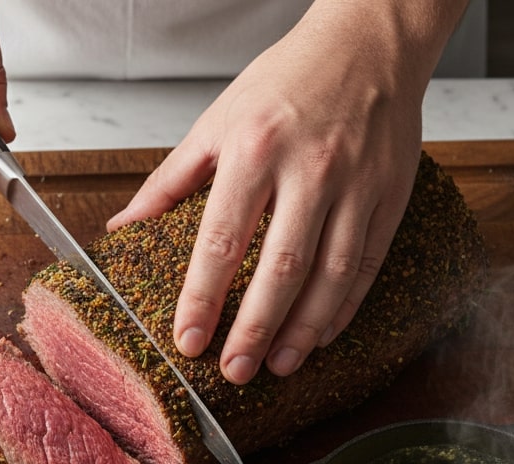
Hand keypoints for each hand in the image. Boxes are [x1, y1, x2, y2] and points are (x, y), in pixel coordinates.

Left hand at [108, 1, 467, 384]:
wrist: (369, 43)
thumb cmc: (287, 80)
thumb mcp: (216, 120)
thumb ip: (169, 181)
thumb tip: (124, 230)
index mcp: (254, 148)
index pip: (222, 239)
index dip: (204, 297)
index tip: (188, 340)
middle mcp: (309, 168)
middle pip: (281, 266)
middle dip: (255, 328)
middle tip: (234, 370)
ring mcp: (356, 184)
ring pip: (331, 274)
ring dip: (303, 330)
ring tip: (279, 366)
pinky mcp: (390, 195)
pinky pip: (367, 264)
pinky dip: (345, 307)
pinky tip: (322, 334)